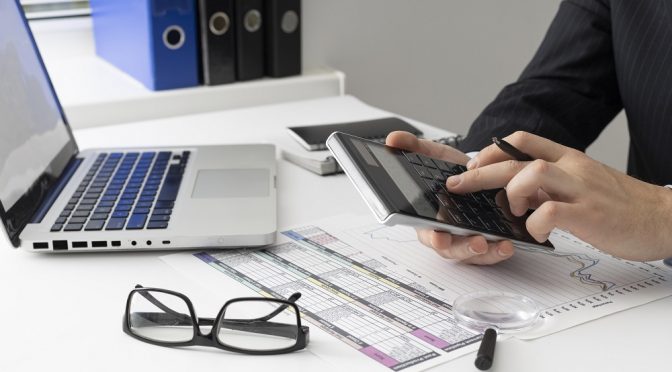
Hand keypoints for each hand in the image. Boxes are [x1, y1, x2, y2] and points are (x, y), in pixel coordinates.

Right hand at [385, 131, 515, 264]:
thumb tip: (392, 139)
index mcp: (426, 217)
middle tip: (477, 242)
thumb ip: (413, 147)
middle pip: (450, 249)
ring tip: (500, 245)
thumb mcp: (431, 155)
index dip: (432, 238)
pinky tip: (508, 245)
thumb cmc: (450, 172)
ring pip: (471, 255)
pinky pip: (490, 254)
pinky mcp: (484, 242)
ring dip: (485, 254)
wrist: (475, 174)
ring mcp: (464, 240)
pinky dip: (499, 252)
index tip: (439, 238)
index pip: (426, 232)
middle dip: (463, 248)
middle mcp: (444, 233)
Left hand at [447, 131, 671, 261]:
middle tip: (458, 184)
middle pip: (516, 158)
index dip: (491, 149)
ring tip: (510, 210)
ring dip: (510, 192)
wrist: (663, 218)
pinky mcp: (590, 215)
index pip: (523, 140)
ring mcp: (581, 190)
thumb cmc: (619, 204)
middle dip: (479, 171)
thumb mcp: (580, 184)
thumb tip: (512, 189)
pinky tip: (536, 232)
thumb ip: (549, 184)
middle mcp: (572, 168)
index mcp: (568, 158)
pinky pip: (550, 212)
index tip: (472, 164)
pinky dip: (533, 223)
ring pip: (532, 173)